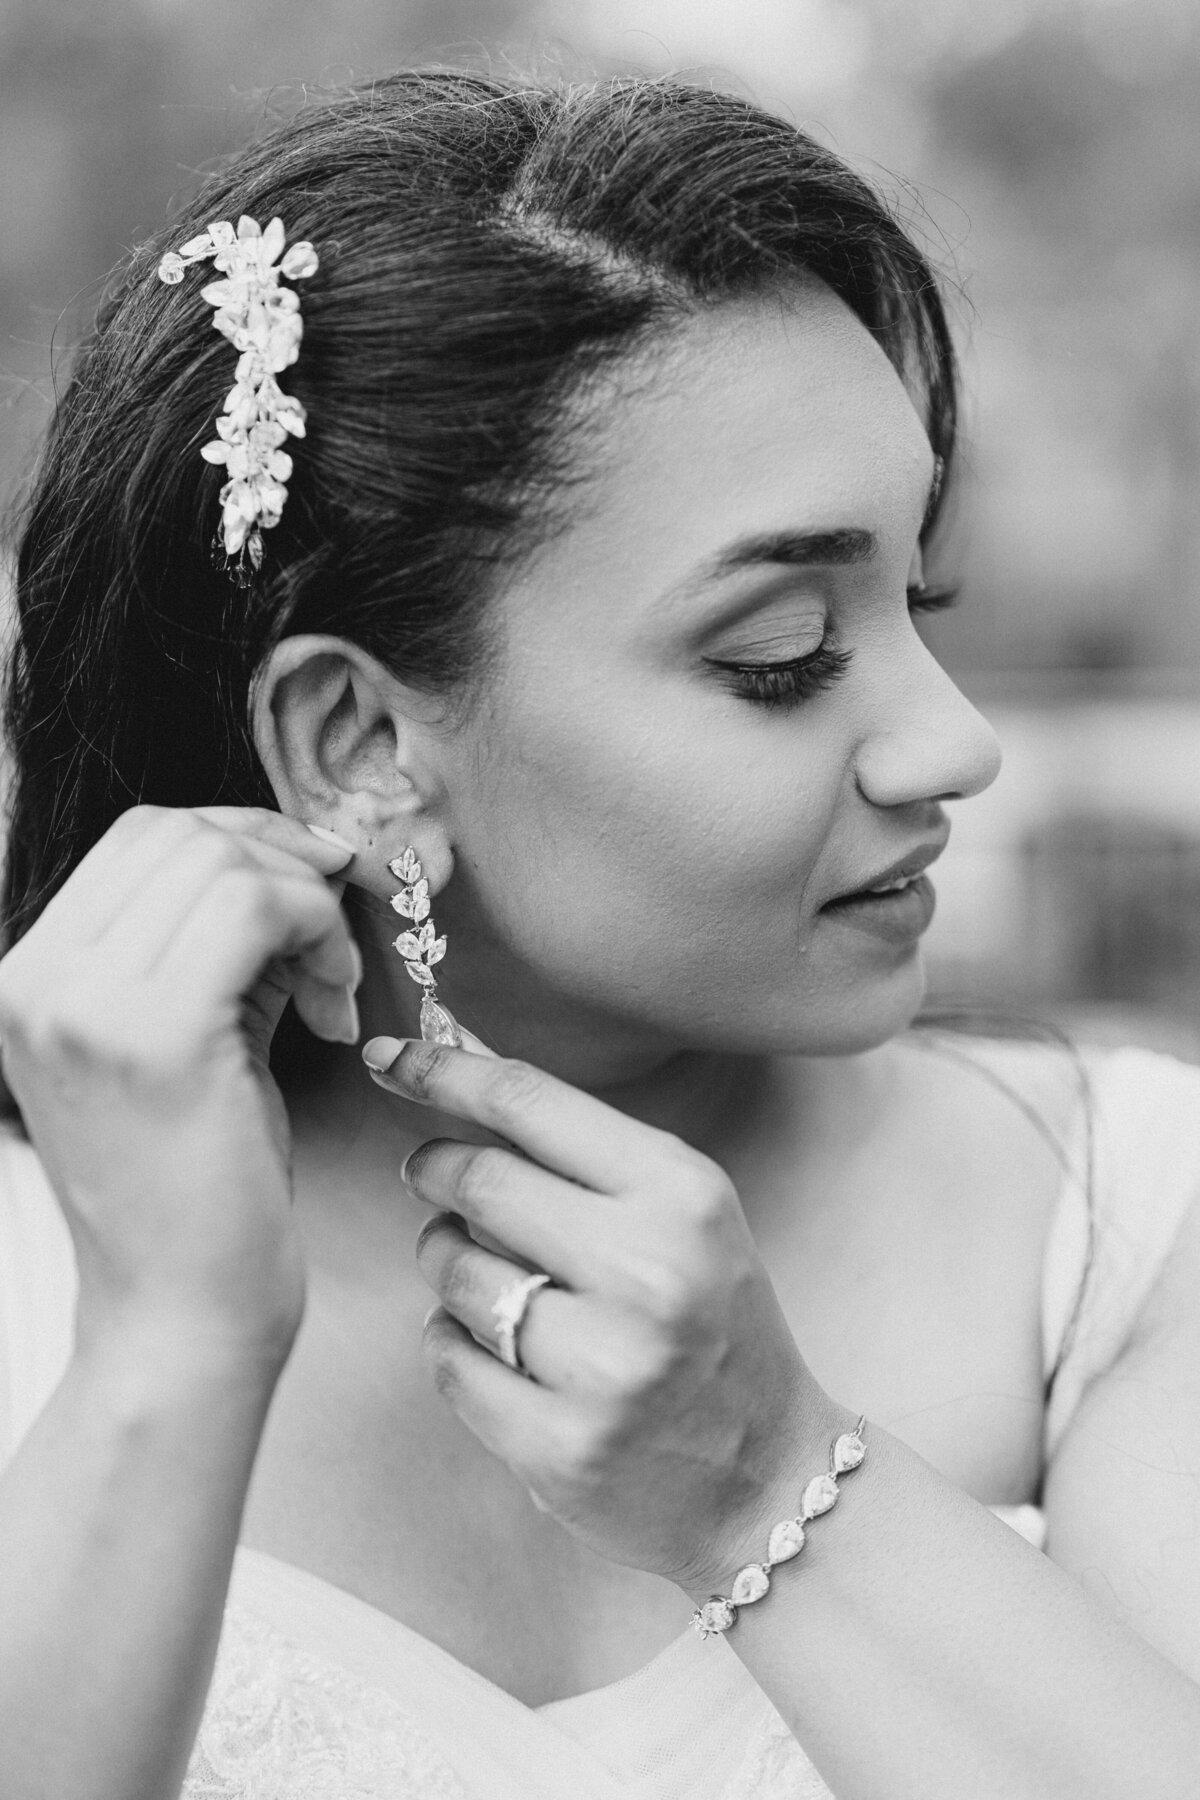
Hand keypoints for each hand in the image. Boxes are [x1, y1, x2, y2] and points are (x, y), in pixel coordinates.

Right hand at [0, 806, 358, 1373]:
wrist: (179, 1324)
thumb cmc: (199, 1196)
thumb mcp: (191, 1041)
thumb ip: (217, 950)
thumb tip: (292, 860)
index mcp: (30, 980)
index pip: (141, 840)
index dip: (244, 842)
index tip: (310, 893)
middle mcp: (36, 982)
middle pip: (178, 833)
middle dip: (281, 862)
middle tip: (333, 935)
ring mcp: (83, 1006)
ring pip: (222, 861)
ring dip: (308, 905)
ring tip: (330, 988)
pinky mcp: (153, 1037)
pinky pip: (258, 908)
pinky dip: (319, 935)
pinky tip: (334, 1011)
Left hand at [363, 1037, 843, 1593]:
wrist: (770, 1477)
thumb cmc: (714, 1323)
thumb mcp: (684, 1213)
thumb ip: (582, 1147)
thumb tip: (461, 1057)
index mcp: (683, 1197)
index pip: (532, 1102)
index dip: (444, 1071)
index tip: (388, 1060)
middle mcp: (649, 1273)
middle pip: (478, 1181)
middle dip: (433, 1169)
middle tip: (427, 1173)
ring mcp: (606, 1367)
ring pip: (453, 1275)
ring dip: (442, 1262)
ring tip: (475, 1270)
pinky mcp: (562, 1447)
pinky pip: (449, 1362)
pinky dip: (451, 1342)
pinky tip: (490, 1346)